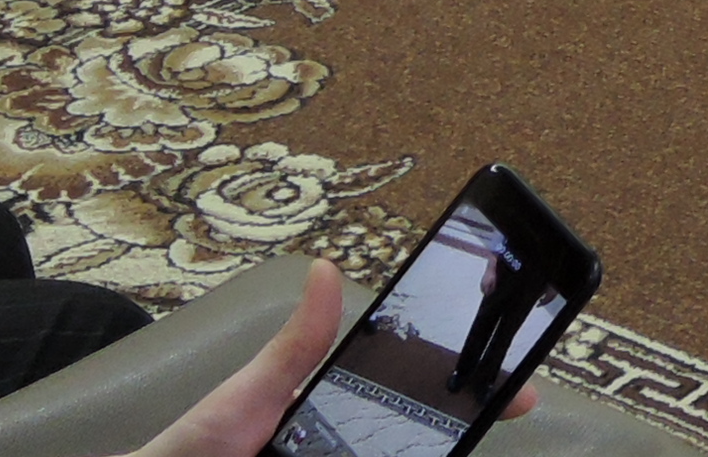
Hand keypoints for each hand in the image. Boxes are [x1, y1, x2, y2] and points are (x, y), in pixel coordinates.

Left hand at [114, 260, 536, 456]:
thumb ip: (297, 345)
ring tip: (462, 444)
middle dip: (462, 430)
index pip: (412, 409)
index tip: (511, 389)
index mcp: (337, 423)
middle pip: (417, 444)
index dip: (466, 399)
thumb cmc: (197, 449)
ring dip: (434, 452)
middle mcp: (348, 449)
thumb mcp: (252, 394)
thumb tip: (324, 269)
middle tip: (509, 408)